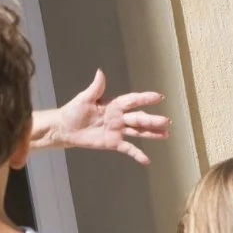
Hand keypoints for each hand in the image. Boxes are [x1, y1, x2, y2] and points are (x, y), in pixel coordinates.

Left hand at [46, 70, 170, 164]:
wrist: (65, 128)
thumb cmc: (74, 111)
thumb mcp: (84, 98)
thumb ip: (95, 88)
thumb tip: (100, 72)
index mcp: (114, 105)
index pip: (133, 101)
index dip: (145, 99)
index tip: (159, 97)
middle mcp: (119, 118)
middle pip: (139, 118)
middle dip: (153, 120)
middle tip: (167, 121)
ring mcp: (117, 131)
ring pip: (138, 132)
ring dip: (152, 133)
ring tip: (166, 134)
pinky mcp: (113, 143)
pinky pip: (128, 149)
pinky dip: (137, 155)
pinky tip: (147, 160)